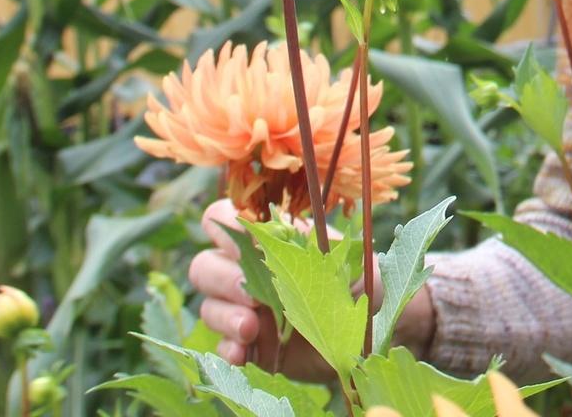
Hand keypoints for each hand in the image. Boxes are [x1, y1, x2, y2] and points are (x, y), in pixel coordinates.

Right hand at [188, 199, 437, 376]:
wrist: (367, 339)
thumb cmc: (361, 290)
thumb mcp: (354, 267)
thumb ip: (331, 252)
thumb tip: (303, 239)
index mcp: (269, 242)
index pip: (224, 218)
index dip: (225, 225)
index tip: (248, 244)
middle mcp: (249, 273)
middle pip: (204, 265)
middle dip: (222, 278)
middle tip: (252, 296)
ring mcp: (243, 311)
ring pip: (208, 306)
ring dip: (224, 316)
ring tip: (251, 329)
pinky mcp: (246, 346)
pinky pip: (220, 346)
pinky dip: (227, 349)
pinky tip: (243, 354)